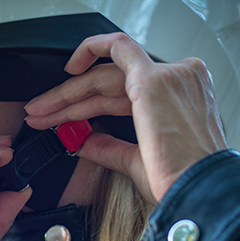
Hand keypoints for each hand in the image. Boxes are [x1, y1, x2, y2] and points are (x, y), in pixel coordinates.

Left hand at [24, 33, 226, 201]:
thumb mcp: (140, 161)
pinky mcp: (152, 80)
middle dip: (72, 100)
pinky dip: (90, 50)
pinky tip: (67, 69)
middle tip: (43, 113)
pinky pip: (117, 48)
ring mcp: (168, 76)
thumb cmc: (183, 181)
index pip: (127, 93)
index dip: (93, 104)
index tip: (71, 113)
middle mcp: (180, 80)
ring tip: (40, 110)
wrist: (199, 193)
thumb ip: (112, 146)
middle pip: (112, 84)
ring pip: (105, 75)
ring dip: (68, 93)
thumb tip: (85, 141)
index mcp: (183, 98)